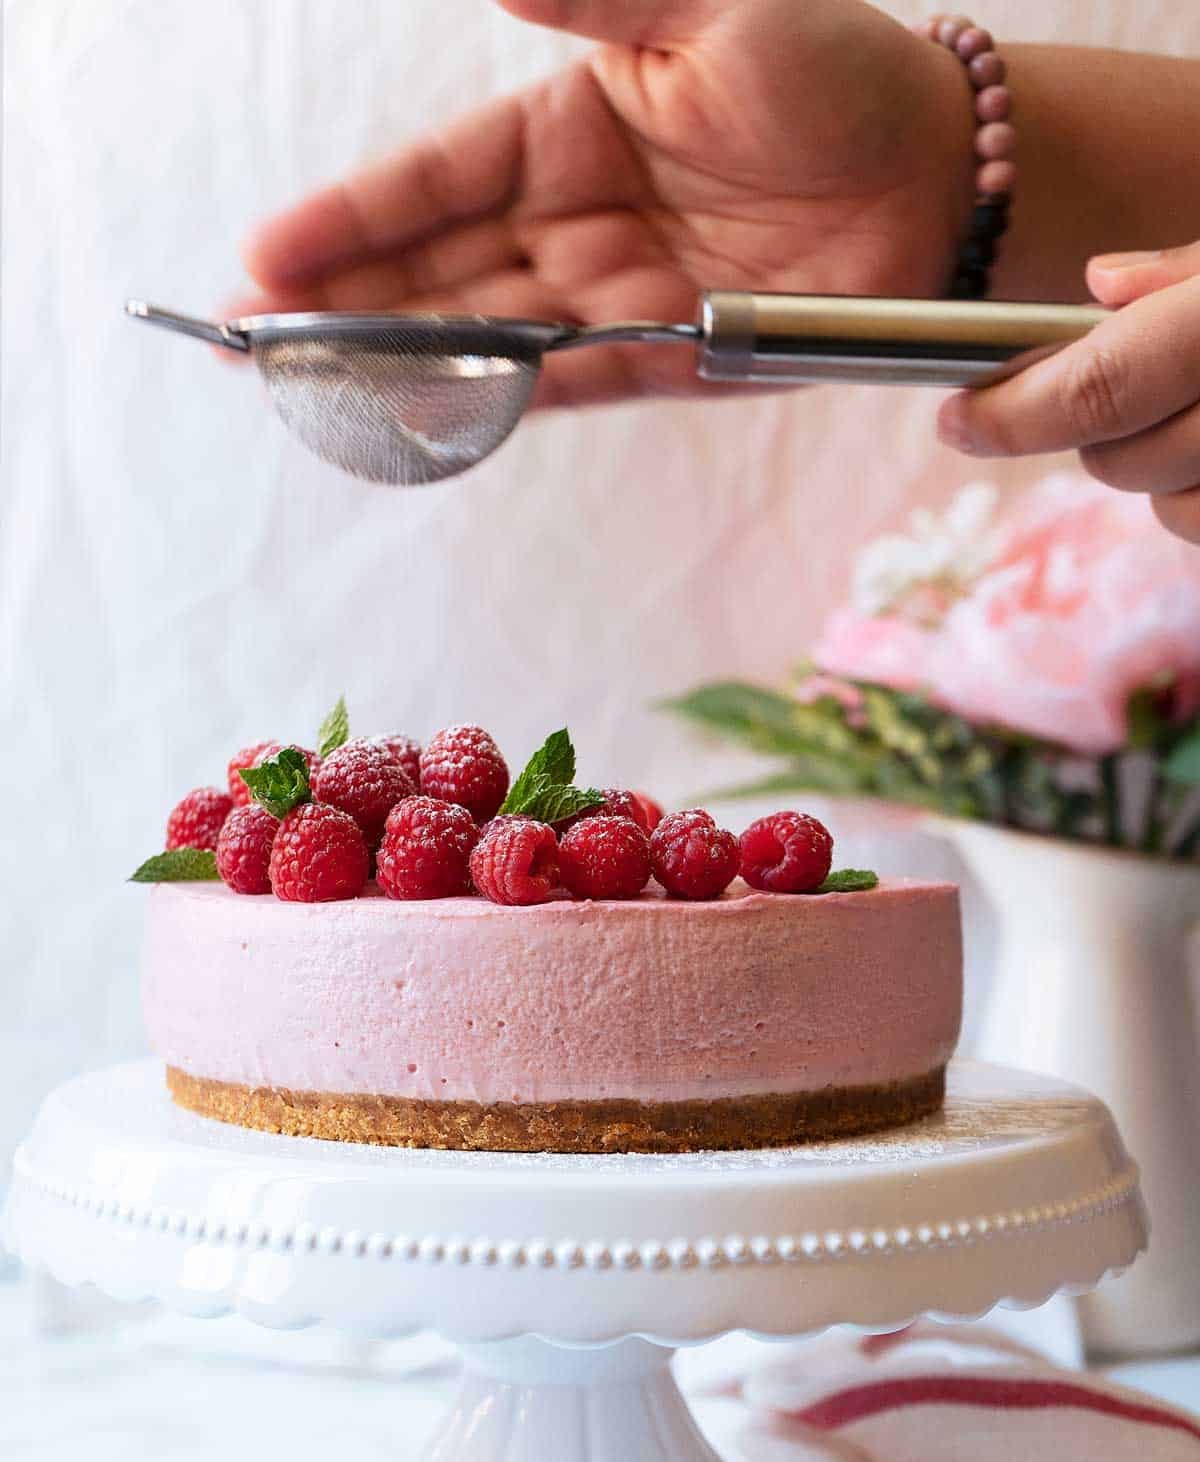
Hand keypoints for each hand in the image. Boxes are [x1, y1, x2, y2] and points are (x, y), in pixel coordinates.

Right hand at [236, 0, 973, 407]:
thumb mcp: (712, 7)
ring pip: (483, 335)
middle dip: (340, 304)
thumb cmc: (834, 73)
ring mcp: (615, 293)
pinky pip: (567, 385)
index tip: (267, 254)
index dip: (352, 219)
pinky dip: (497, 402)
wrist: (940, 177)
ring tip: (303, 390)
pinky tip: (422, 416)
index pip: (438, 180)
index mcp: (571, 126)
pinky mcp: (667, 359)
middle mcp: (577, 217)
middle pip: (437, 267)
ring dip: (394, 361)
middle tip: (243, 342)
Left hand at [938, 244, 1199, 544]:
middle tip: (1101, 387)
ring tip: (1184, 408)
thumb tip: (1101, 283)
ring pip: (1172, 510)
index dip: (1013, 415)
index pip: (1098, 388)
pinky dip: (1195, 494)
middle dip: (1090, 433)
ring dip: (1154, 469)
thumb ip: (1182, 269)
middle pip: (1120, 461)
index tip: (957, 419)